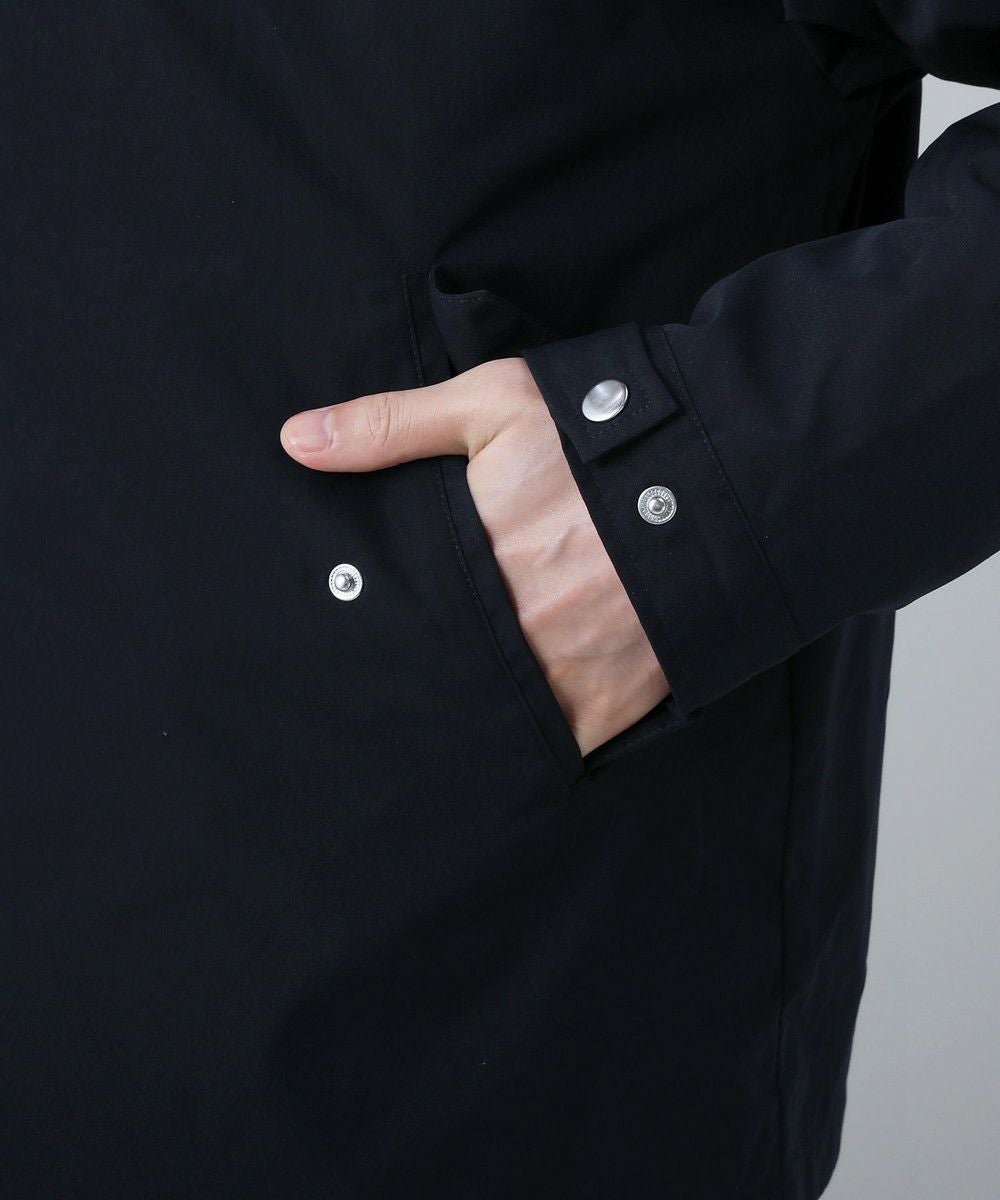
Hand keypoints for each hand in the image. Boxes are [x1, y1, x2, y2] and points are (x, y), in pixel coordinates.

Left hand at [279, 357, 669, 756]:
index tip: (350, 652)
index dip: (373, 641)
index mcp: (474, 561)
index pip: (398, 622)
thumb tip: (293, 442)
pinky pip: (561, 746)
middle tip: (387, 701)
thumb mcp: (493, 406)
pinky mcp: (617, 703)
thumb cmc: (600, 433)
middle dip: (418, 686)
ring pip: (495, 721)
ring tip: (442, 725)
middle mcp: (516, 629)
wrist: (726, 470)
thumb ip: (391, 427)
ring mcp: (568, 673)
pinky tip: (512, 741)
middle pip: (442, 679)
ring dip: (472, 720)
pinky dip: (538, 743)